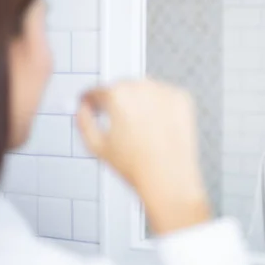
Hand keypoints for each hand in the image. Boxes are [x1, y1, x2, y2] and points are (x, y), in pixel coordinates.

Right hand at [76, 79, 210, 234]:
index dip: (91, 101)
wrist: (169, 178)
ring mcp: (164, 91)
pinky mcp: (182, 98)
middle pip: (122, 87)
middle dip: (117, 102)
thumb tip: (82, 109)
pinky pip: (165, 97)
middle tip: (119, 124)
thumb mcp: (96, 146)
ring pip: (145, 90)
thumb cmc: (137, 166)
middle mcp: (141, 87)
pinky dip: (160, 107)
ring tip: (141, 130)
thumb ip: (83, 121)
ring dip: (139, 102)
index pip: (97, 91)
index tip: (92, 105)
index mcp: (118, 95)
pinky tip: (158, 128)